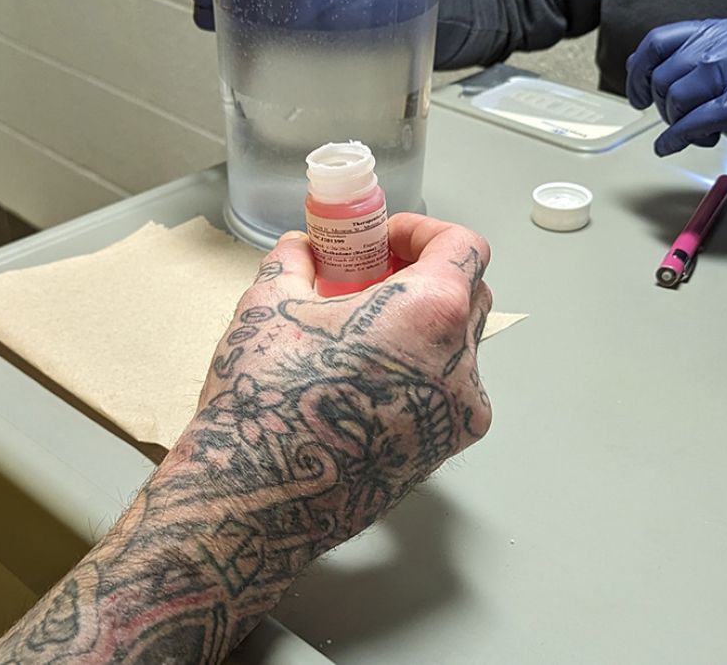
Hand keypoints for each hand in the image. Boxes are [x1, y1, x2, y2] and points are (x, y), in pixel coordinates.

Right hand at [0, 214, 492, 663]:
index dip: (424, 231)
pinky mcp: (440, 454)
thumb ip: (295, 261)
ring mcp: (457, 417)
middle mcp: (461, 366)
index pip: (464, 247)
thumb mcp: (269, 305)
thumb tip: (301, 247)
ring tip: (358, 331)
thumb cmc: (267, 397)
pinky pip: (442, 394)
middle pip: (470, 296)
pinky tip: (360, 378)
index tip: (383, 239)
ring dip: (418, 327)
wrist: (257, 496)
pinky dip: (415, 371)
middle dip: (423, 275)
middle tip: (369, 276)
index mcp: (431, 313)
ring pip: (457, 349)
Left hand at [626, 19, 726, 201]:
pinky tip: (673, 147)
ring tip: (701, 132)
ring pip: (677, 98)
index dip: (637, 72)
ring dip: (678, 125)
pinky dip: (675, 140)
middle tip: (681, 121)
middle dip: (663, 107)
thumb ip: (684, 63)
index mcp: (723, 30)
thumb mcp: (721, 74)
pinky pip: (692, 122)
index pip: (658, 41)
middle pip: (663, 75)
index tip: (636, 97)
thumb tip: (633, 64)